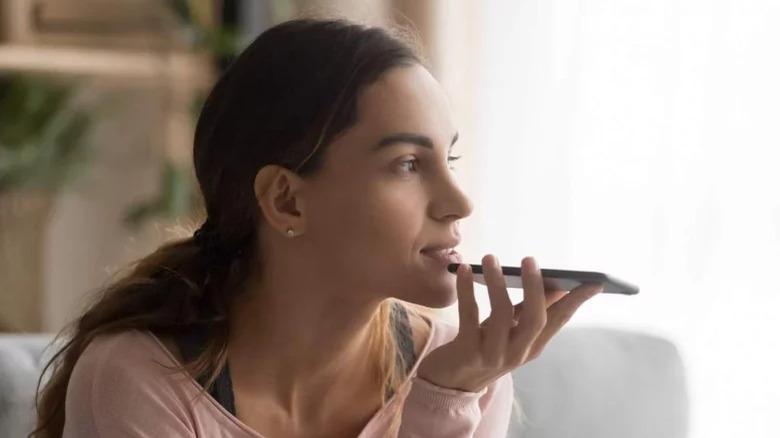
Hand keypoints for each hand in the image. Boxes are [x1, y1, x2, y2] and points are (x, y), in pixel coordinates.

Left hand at [416, 255, 602, 391]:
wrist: (451, 381)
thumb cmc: (483, 346)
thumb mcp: (510, 330)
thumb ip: (528, 309)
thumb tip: (556, 284)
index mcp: (532, 345)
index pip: (559, 320)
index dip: (576, 301)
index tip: (594, 282)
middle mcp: (518, 352)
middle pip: (535, 319)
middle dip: (535, 287)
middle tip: (529, 259)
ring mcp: (494, 354)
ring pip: (501, 315)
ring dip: (497, 283)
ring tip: (490, 258)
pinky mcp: (468, 352)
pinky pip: (469, 317)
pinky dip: (467, 291)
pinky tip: (465, 270)